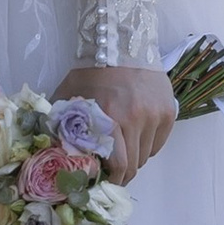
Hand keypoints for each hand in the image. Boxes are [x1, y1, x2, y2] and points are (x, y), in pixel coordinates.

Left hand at [56, 60, 177, 183]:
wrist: (120, 43)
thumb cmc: (91, 72)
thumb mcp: (68, 96)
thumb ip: (61, 124)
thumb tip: (54, 152)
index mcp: (109, 118)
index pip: (119, 165)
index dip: (113, 179)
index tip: (106, 181)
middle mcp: (136, 119)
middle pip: (134, 164)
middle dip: (123, 172)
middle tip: (114, 171)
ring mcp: (155, 115)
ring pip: (147, 154)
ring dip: (135, 156)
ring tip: (124, 148)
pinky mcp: (168, 111)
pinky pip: (159, 142)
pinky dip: (149, 144)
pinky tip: (138, 135)